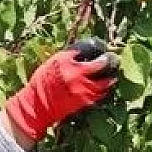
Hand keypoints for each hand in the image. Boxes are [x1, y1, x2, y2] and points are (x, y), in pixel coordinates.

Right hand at [4, 38, 118, 145]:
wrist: (37, 105)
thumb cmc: (43, 82)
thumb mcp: (53, 63)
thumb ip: (70, 57)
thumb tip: (87, 52)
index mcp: (65, 60)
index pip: (88, 48)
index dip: (98, 46)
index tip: (102, 48)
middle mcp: (76, 73)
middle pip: (102, 63)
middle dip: (110, 59)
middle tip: (113, 58)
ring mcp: (83, 88)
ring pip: (106, 80)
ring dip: (111, 75)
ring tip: (113, 73)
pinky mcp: (86, 101)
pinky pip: (101, 93)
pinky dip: (105, 88)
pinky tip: (105, 85)